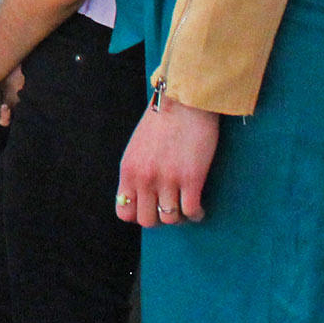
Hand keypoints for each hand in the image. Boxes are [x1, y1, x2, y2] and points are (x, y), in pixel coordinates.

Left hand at [116, 95, 218, 226]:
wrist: (184, 102)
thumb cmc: (162, 121)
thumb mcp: (137, 147)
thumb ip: (137, 171)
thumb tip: (143, 195)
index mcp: (128, 170)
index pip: (124, 211)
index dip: (138, 215)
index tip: (150, 209)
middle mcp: (144, 178)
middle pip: (147, 220)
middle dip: (160, 219)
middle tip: (171, 209)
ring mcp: (167, 180)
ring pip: (170, 219)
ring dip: (180, 217)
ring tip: (186, 206)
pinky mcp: (191, 179)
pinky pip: (191, 212)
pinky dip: (196, 214)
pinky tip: (199, 206)